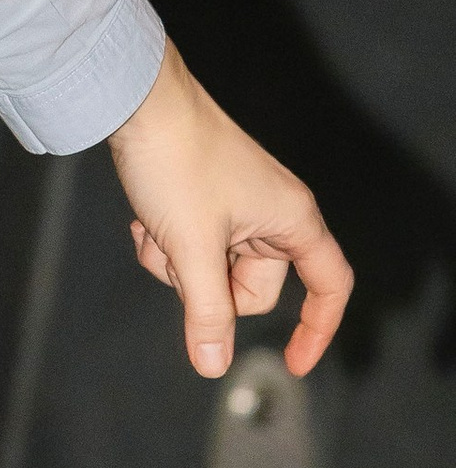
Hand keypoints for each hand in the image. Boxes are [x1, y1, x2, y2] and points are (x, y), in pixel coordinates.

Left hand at [108, 42, 352, 379]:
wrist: (138, 103)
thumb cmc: (177, 161)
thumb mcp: (192, 247)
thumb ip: (206, 311)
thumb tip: (214, 364)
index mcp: (293, 220)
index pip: (330, 286)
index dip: (318, 329)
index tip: (294, 364)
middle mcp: (274, 214)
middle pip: (253, 289)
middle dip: (206, 286)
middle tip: (178, 254)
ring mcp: (239, 209)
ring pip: (213, 273)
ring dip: (177, 264)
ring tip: (157, 228)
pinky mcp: (206, 203)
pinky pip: (191, 249)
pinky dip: (165, 244)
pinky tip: (144, 220)